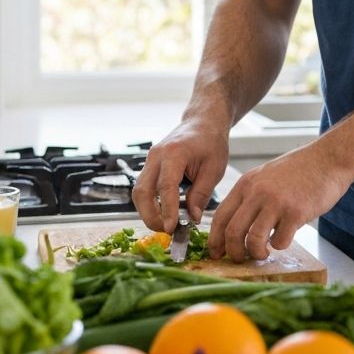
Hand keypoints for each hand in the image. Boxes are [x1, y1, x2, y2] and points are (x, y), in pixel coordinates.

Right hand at [132, 117, 228, 232]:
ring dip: (148, 212)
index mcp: (174, 153)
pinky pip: (143, 188)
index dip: (167, 210)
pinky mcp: (150, 165)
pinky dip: (150, 203)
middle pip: (142, 191)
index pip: (166, 187)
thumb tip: (192, 218)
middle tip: (167, 231)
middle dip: (150, 216)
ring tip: (166, 225)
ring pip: (139, 192)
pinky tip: (164, 213)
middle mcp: (156, 155)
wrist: (202, 122)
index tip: (171, 228)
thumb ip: (201, 194)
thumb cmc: (211, 141)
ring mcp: (150, 159)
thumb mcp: (214, 169)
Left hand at [207, 142, 352, 262]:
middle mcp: (257, 192)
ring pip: (253, 240)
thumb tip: (234, 227)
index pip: (220, 217)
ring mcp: (276, 202)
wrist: (327, 159)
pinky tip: (285, 237)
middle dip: (233, 253)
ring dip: (256, 254)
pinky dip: (279, 245)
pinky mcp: (296, 212)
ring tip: (263, 253)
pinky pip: (279, 241)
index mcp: (246, 184)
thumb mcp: (265, 176)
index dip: (215, 240)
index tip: (216, 254)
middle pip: (232, 232)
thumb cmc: (298, 170)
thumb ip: (250, 197)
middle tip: (240, 259)